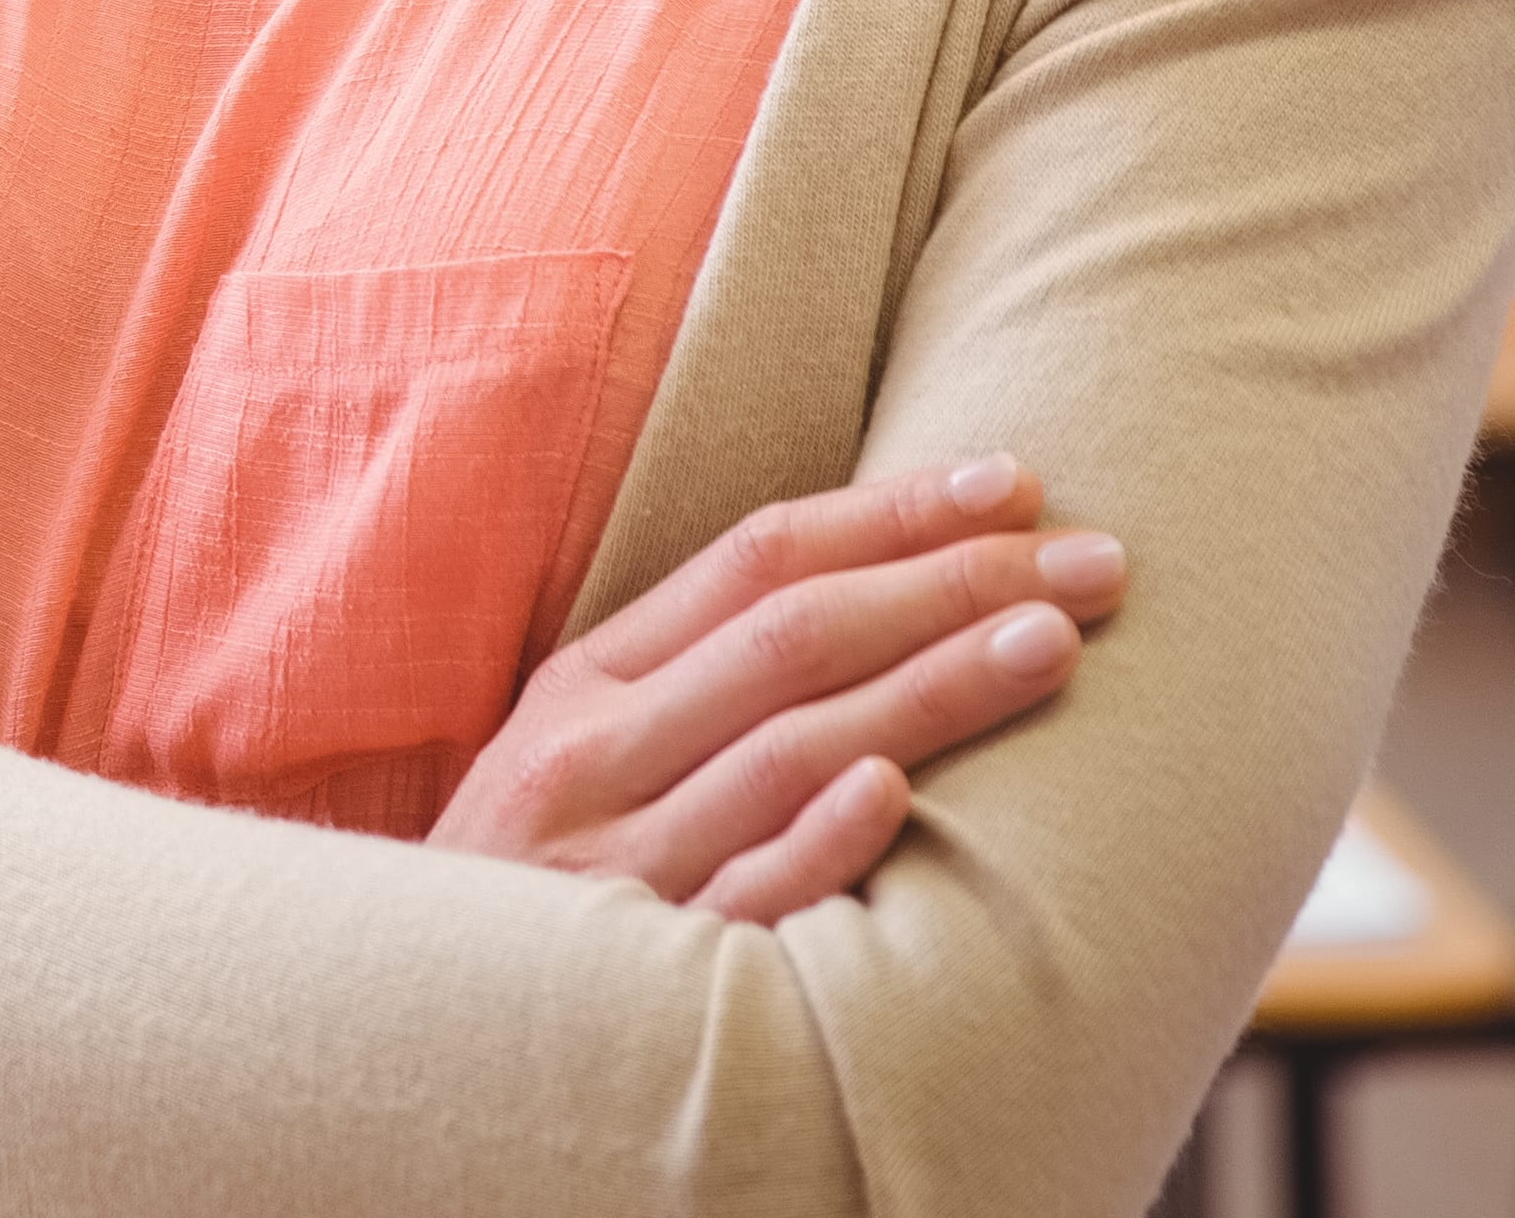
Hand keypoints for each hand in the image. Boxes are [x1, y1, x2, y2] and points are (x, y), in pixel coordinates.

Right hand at [426, 453, 1127, 922]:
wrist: (420, 1031)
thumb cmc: (538, 880)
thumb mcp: (579, 753)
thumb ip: (694, 681)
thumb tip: (881, 590)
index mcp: (586, 685)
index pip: (756, 559)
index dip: (893, 514)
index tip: (1016, 485)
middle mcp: (595, 757)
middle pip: (793, 638)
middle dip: (953, 583)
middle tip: (1094, 561)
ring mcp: (615, 865)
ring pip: (786, 749)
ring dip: (927, 687)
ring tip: (1051, 644)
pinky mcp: (641, 973)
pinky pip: (739, 899)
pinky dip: (813, 841)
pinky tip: (893, 792)